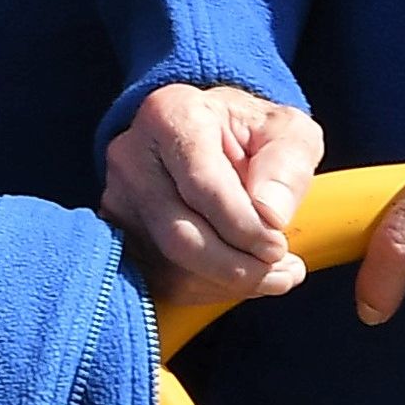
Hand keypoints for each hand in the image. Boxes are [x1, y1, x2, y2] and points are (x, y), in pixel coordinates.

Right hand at [102, 82, 327, 300]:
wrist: (211, 136)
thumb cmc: (252, 133)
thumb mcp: (288, 132)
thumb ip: (288, 166)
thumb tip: (271, 215)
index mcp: (170, 115)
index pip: (201, 185)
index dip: (244, 226)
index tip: (279, 245)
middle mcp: (131, 154)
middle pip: (179, 234)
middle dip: (237, 266)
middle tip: (281, 270)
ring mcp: (117, 197)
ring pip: (168, 265)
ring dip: (227, 283)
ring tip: (274, 275)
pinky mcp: (116, 232)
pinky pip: (159, 278)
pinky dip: (206, 288)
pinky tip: (240, 277)